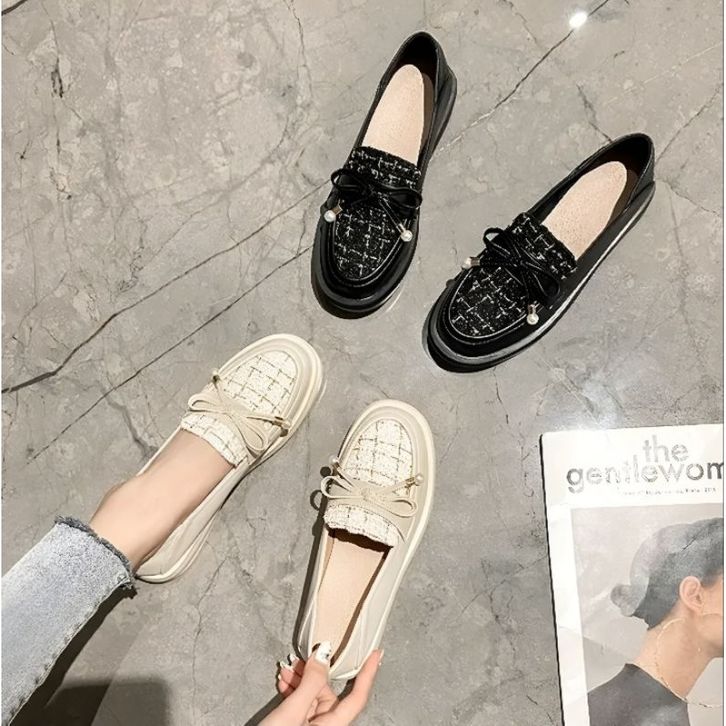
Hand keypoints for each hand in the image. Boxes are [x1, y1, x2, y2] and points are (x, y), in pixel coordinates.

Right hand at [260, 643, 381, 724]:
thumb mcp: (292, 711)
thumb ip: (310, 682)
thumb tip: (323, 655)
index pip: (358, 696)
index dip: (368, 673)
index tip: (375, 655)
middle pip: (328, 693)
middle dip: (314, 674)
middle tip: (302, 660)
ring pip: (313, 698)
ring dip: (300, 682)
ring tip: (286, 672)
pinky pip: (303, 706)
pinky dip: (294, 692)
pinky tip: (284, 684)